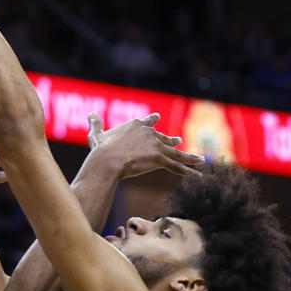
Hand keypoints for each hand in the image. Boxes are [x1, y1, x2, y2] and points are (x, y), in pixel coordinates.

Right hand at [86, 112, 203, 179]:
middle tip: (179, 141)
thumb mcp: (96, 135)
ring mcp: (156, 145)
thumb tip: (89, 114)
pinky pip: (177, 166)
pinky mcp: (159, 158)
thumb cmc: (101, 150)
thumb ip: (95, 124)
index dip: (152, 121)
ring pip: (175, 152)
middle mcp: (149, 133)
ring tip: (200, 160)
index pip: (147, 122)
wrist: (108, 160)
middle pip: (163, 138)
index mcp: (135, 126)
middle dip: (172, 141)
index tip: (156, 118)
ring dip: (189, 157)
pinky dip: (189, 171)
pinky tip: (199, 175)